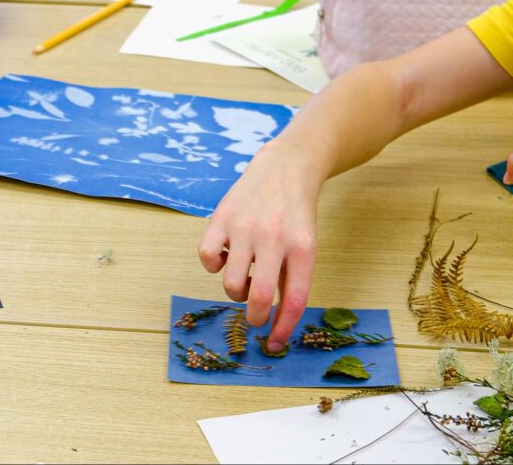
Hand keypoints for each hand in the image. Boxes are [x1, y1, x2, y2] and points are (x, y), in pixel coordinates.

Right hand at [198, 143, 318, 352]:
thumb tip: (277, 323)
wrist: (285, 168)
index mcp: (302, 248)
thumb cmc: (295, 215)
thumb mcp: (305, 245)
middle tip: (255, 317)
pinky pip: (207, 258)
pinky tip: (225, 256)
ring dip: (235, 292)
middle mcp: (274, 237)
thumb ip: (291, 279)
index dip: (283, 329)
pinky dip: (213, 266)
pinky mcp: (221, 217)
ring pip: (230, 283)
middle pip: (260, 298)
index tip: (275, 344)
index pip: (294, 301)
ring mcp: (245, 227)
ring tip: (244, 277)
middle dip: (256, 318)